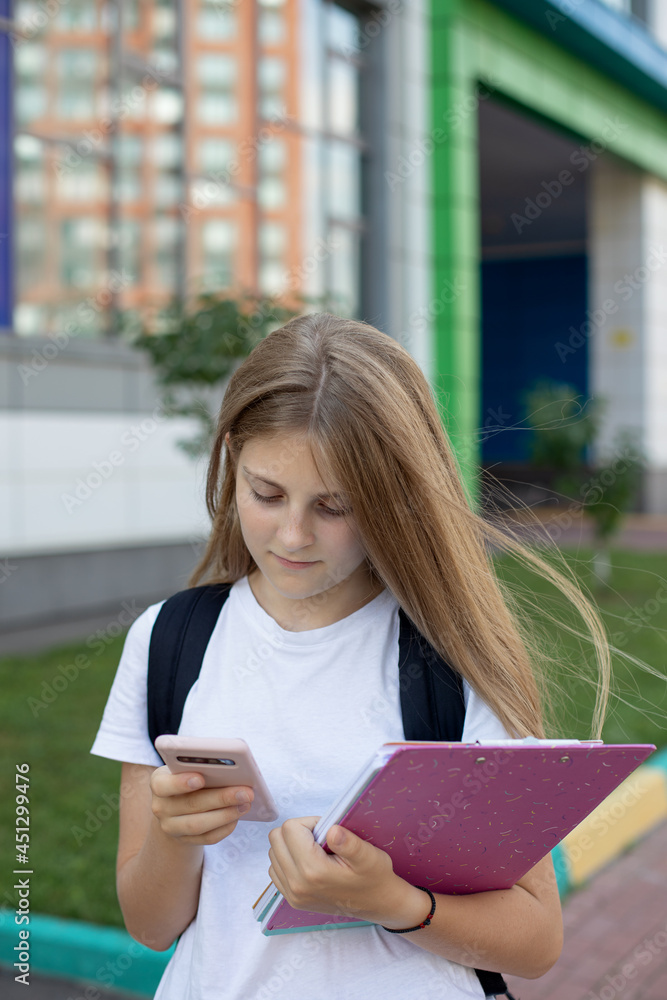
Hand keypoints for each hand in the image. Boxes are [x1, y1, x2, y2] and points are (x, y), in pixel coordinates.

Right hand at [150, 766, 253, 846]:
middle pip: (190, 804)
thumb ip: (201, 766)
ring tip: (246, 804)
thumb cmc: (187, 777)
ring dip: (226, 814)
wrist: (175, 806)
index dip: (180, 783)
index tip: (200, 778)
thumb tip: (230, 767)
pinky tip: (238, 816)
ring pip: (198, 825)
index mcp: (159, 782)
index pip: (163, 785)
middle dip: (221, 798)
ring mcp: (171, 827)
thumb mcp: (186, 767)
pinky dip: (225, 828)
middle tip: (246, 791)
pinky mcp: (185, 840)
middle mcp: (161, 807)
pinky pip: (207, 838)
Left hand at [267, 817, 427, 925]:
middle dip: (296, 831)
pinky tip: (307, 862)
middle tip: (318, 839)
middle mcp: (297, 884)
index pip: (290, 828)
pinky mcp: (292, 900)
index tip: (325, 831)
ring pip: (273, 853)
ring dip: (290, 846)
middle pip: (276, 838)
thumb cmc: (374, 877)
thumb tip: (331, 830)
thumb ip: (349, 842)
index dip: (308, 822)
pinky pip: (275, 870)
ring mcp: (292, 894)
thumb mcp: (369, 855)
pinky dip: (287, 860)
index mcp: (313, 870)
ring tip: (314, 851)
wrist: (377, 904)